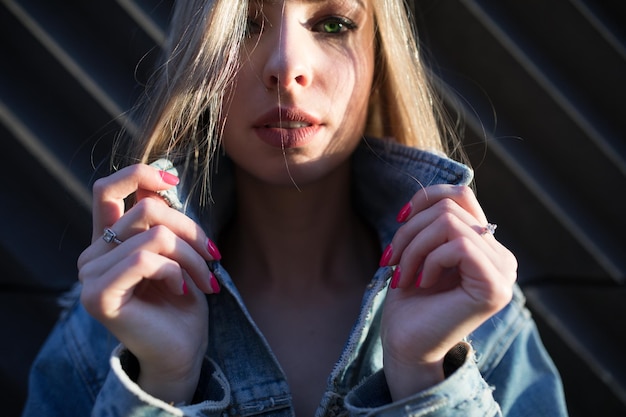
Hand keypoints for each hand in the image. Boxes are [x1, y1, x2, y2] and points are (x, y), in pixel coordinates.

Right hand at [77, 164, 220, 403]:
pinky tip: (183, 291)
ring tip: (205, 280)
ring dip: (191, 256)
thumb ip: (162, 220)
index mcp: (108, 241)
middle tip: (212, 258)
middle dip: (191, 231)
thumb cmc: (182, 302)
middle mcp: (92, 255)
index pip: (106, 189)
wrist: (182, 351)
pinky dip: (175, 271)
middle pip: (147, 209)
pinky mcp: (98, 295)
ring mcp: (90, 276)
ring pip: (154, 235)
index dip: (139, 174)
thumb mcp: (177, 252)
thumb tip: (163, 179)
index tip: (173, 180)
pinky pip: (144, 259)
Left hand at [379, 185, 516, 398]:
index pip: (462, 194)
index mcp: (486, 246)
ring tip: (402, 275)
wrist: (405, 345)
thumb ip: (435, 222)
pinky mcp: (495, 286)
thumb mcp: (420, 250)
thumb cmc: (410, 301)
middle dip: (410, 230)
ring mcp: (503, 272)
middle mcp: (502, 257)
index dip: (425, 198)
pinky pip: (457, 245)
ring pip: (449, 223)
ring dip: (413, 247)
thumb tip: (431, 195)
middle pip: (450, 207)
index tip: (399, 220)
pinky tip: (421, 283)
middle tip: (392, 261)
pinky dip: (429, 260)